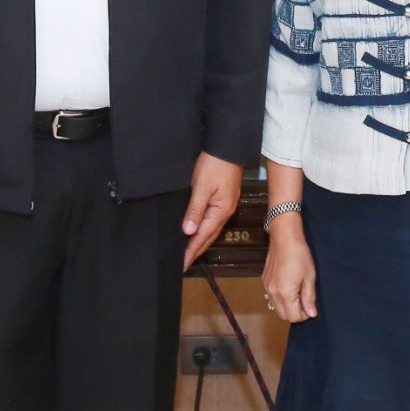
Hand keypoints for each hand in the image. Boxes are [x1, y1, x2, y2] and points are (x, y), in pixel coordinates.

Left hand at [181, 152, 244, 268]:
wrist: (227, 147)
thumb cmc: (215, 164)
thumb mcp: (201, 186)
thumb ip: (195, 210)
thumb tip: (188, 231)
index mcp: (220, 211)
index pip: (202, 236)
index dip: (191, 251)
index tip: (182, 263)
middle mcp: (225, 211)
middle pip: (208, 237)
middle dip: (196, 250)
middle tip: (183, 263)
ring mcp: (226, 205)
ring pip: (211, 229)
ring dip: (200, 241)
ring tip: (189, 251)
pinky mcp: (224, 199)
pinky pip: (213, 220)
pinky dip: (204, 229)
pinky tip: (198, 230)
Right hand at [261, 215, 317, 322]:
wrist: (284, 237)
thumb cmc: (299, 254)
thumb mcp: (309, 277)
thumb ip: (309, 297)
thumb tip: (311, 313)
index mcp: (286, 293)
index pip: (293, 317)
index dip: (304, 315)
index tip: (310, 307)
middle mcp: (273, 292)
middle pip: (283, 315)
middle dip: (295, 313)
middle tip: (305, 301)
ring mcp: (267, 286)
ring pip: (276, 307)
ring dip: (287, 306)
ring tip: (297, 293)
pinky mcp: (264, 280)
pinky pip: (271, 296)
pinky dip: (280, 297)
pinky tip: (288, 286)